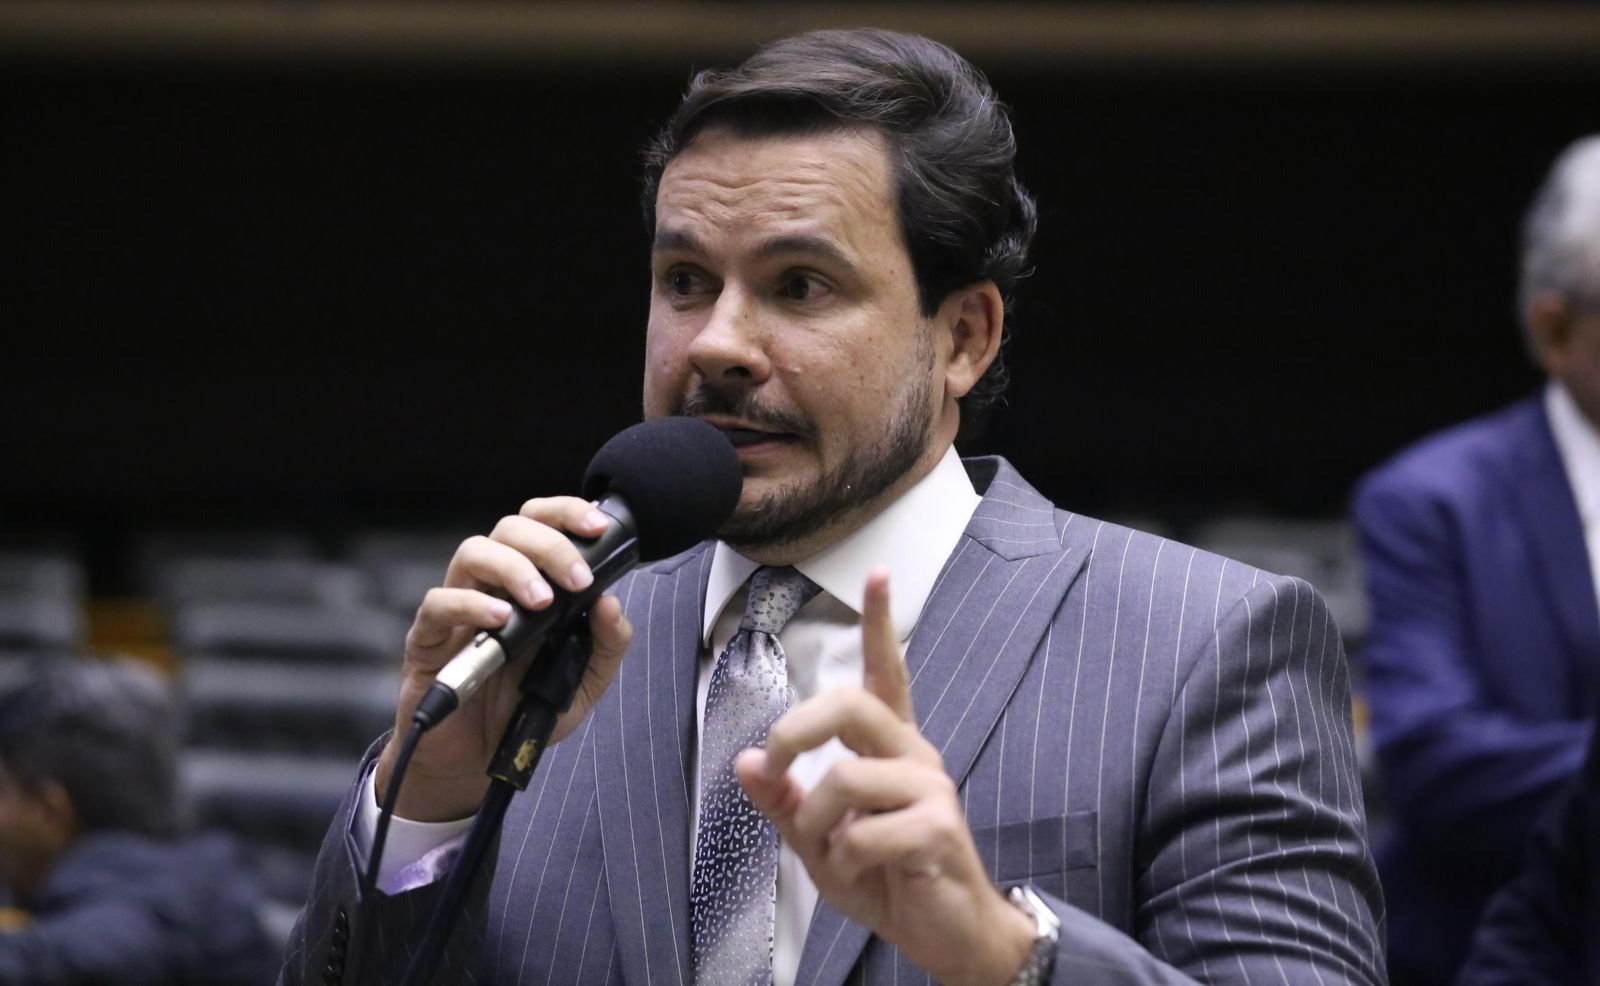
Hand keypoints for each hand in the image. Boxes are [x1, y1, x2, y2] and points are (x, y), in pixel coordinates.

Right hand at [376, 497, 633, 821]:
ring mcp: (457, 610)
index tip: (600, 527)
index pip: (541, 525)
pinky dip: (470, 603)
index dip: (568, 513)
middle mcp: (492, 586)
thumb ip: (605, 645)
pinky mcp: (427, 640)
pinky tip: (499, 619)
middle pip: (509, 528)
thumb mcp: (582, 684)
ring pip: (473, 552)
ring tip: (541, 602)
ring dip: (514, 569)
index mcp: (529, 585)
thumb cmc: (524, 712)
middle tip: (577, 579)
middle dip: (550, 544)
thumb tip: (611, 603)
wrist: (477, 763)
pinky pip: (438, 604)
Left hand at [735, 568, 1035, 985]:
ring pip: (844, 776)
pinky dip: (844, 859)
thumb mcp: (818, 842)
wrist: (946, 935)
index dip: (880, 622)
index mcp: (889, 748)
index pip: (886, 672)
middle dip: (794, 730)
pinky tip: (864, 871)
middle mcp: (913, 755)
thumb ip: (783, 802)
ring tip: (831, 852)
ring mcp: (929, 788)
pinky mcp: (936, 827)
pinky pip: (862, 831)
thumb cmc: (887, 878)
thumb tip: (746, 761)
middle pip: (849, 705)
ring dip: (814, 823)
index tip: (879, 573)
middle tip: (773, 765)